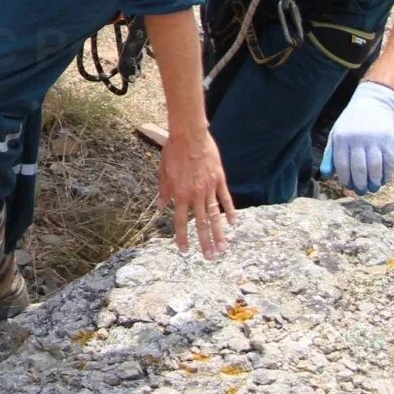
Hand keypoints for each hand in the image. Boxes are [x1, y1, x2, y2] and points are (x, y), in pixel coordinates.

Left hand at [157, 128, 235, 259]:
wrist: (189, 135)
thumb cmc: (173, 152)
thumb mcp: (163, 172)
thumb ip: (163, 191)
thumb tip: (159, 206)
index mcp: (180, 194)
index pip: (180, 221)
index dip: (182, 237)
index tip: (185, 251)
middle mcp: (195, 194)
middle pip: (200, 223)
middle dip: (205, 242)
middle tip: (210, 258)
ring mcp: (209, 188)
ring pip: (215, 215)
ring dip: (219, 233)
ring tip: (223, 248)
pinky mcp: (219, 179)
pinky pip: (225, 198)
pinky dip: (230, 211)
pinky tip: (234, 224)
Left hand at [321, 80, 393, 194]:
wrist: (372, 103)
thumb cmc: (350, 123)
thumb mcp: (336, 134)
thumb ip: (330, 155)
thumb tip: (326, 175)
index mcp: (342, 138)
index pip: (342, 165)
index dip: (346, 179)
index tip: (348, 186)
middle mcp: (357, 139)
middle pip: (359, 169)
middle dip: (360, 184)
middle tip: (361, 191)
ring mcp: (374, 139)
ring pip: (375, 167)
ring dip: (374, 182)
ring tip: (373, 188)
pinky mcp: (388, 140)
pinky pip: (389, 162)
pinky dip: (387, 174)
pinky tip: (384, 180)